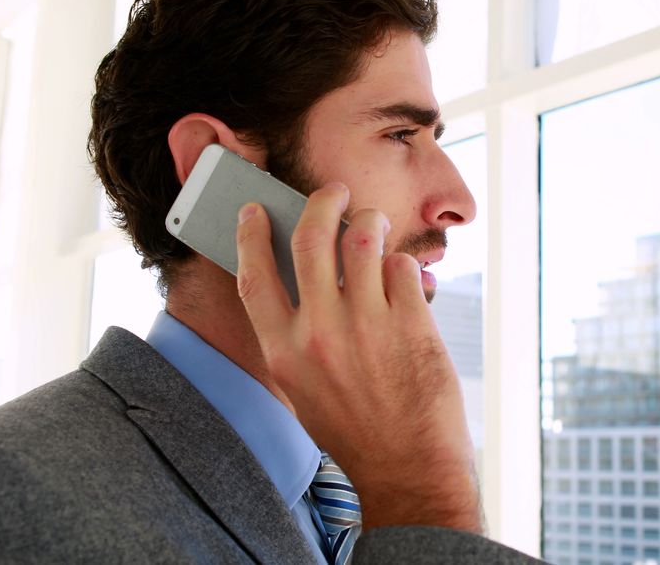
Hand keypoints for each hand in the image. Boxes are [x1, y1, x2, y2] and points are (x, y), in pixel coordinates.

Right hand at [234, 183, 480, 531]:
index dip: (250, 235)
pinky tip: (407, 282)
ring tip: (377, 225)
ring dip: (371, 221)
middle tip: (336, 191)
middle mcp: (319, 332)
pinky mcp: (409, 321)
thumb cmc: (357, 429)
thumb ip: (297, 334)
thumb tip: (304, 275)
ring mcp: (365, 324)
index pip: (254, 274)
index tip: (254, 210)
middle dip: (323, 201)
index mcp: (283, 351)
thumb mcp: (305, 388)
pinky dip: (406, 266)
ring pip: (363, 236)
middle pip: (311, 237)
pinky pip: (404, 266)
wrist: (409, 467)